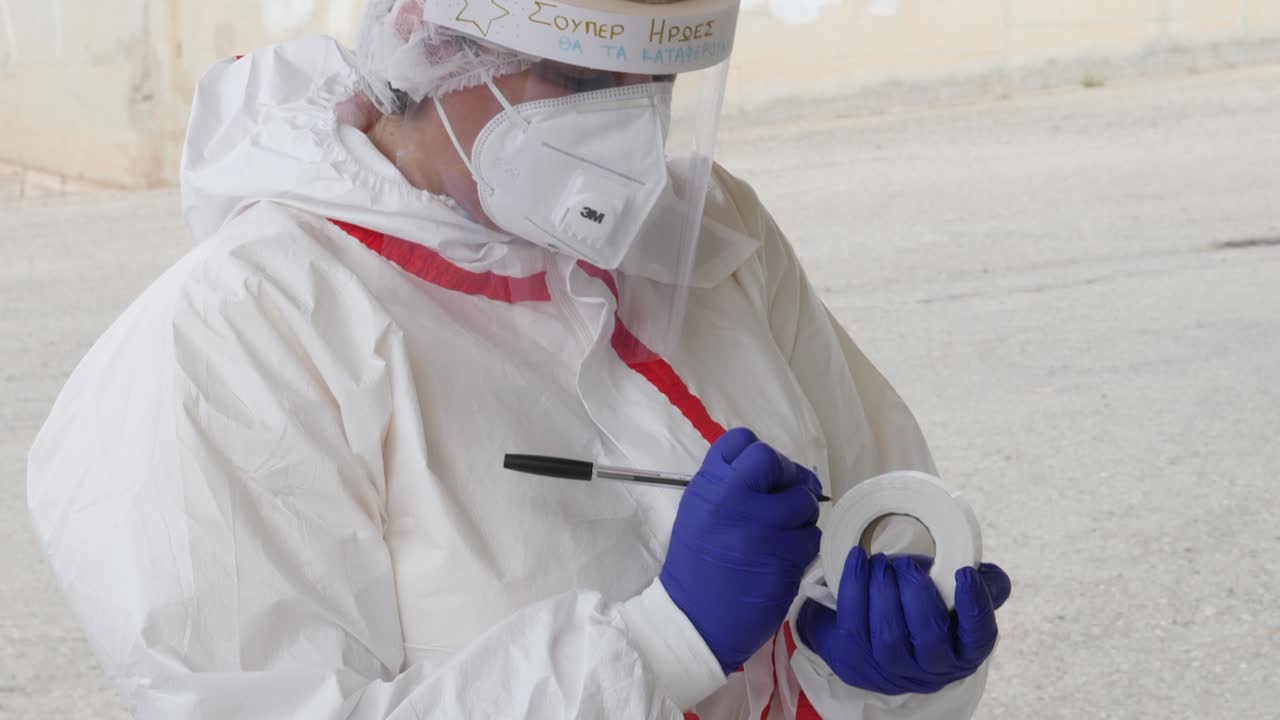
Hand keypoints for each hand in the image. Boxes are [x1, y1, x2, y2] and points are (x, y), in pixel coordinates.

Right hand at [661, 428, 823, 674]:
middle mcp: (732, 500)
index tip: (762, 476)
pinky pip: (811, 537)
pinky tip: (785, 557)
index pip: (741, 440)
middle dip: (786, 476)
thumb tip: (774, 470)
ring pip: (803, 501)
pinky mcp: (784, 558)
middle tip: (784, 498)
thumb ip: (728, 485)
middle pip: (773, 460)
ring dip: (800, 515)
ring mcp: (760, 529)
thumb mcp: (699, 513)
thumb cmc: (697, 565)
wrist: (695, 620)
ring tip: (784, 533)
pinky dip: (804, 545)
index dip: (758, 454)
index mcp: (708, 487)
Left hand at [796, 549, 1010, 694]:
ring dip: (883, 590)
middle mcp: (931, 669)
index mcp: (963, 652)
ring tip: (879, 561)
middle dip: (916, 592)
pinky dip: (854, 588)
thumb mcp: (951, 592)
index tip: (963, 572)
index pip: (978, 637)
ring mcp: (893, 672)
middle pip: (929, 636)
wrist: (870, 619)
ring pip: (889, 637)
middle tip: (904, 564)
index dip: (975, 606)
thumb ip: (979, 582)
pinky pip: (854, 627)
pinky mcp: (857, 664)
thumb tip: (985, 574)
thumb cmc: (919, 603)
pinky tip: (858, 562)